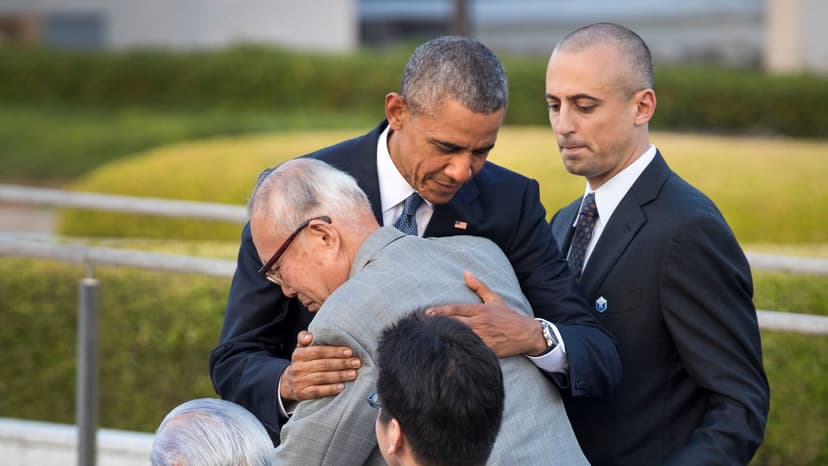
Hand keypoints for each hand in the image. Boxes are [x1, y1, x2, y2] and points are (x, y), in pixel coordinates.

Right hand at [279, 331, 360, 401]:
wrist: (289, 383)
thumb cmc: (302, 363)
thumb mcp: (301, 348)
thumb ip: (304, 338)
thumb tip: (310, 336)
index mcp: (298, 354)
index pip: (319, 351)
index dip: (335, 351)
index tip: (349, 351)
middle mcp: (298, 367)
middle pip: (323, 364)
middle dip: (342, 363)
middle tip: (356, 362)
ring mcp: (299, 381)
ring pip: (322, 378)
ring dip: (340, 375)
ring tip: (353, 373)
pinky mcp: (302, 394)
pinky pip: (318, 391)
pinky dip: (331, 389)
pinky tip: (342, 387)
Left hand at [426, 271, 546, 356]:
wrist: (527, 334)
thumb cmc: (509, 317)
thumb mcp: (495, 299)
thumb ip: (479, 286)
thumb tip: (466, 273)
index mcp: (481, 310)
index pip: (457, 309)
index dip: (441, 311)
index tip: (426, 313)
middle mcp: (481, 323)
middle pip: (455, 323)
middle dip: (438, 324)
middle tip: (421, 326)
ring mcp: (484, 337)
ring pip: (461, 337)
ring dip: (446, 337)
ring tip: (428, 339)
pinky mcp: (488, 350)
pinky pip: (471, 350)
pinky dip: (459, 350)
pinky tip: (447, 352)